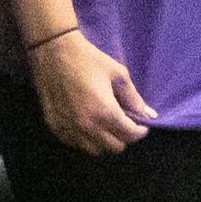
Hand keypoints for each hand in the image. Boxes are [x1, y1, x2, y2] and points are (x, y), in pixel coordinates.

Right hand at [28, 25, 153, 155]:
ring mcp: (69, 129)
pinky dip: (85, 138)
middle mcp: (87, 126)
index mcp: (105, 112)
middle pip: (115, 148)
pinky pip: (76, 144)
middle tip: (123, 123)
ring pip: (95, 150)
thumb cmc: (88, 59)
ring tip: (105, 125)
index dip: (140, 131)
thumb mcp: (117, 73)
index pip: (130, 135)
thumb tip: (149, 115)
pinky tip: (86, 123)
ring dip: (104, 141)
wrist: (52, 51)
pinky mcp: (56, 127)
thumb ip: (134, 97)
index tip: (141, 124)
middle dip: (124, 137)